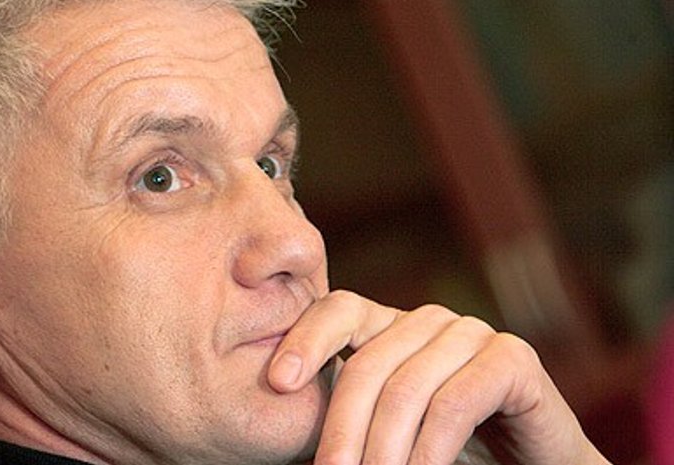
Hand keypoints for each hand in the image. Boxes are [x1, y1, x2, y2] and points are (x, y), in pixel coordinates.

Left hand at [268, 290, 610, 464]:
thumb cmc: (448, 454)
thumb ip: (348, 421)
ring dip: (384, 450)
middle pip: (369, 362)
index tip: (277, 384)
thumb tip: (293, 436)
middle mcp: (429, 322)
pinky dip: (430, 449)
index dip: (305, 339)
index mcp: (389, 328)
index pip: (338, 309)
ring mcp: (473, 335)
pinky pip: (456, 401)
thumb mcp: (386, 433)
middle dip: (342, 428)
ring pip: (408, 387)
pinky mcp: (514, 359)